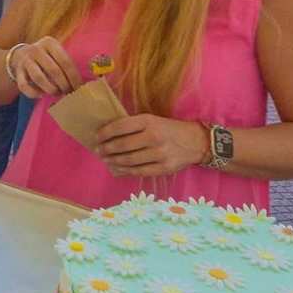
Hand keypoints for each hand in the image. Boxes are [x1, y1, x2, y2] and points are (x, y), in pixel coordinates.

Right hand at [9, 37, 80, 98]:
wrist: (20, 56)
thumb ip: (66, 64)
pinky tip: (42, 94)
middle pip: (53, 70)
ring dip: (50, 89)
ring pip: (39, 77)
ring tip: (56, 93)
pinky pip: (25, 86)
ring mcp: (25, 60)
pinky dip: (34, 93)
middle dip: (63, 85)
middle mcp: (36, 49)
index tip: (78, 88)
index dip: (73, 77)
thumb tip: (80, 84)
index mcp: (50, 43)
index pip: (65, 61)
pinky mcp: (17, 71)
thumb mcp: (55, 53)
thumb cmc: (46, 58)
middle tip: (68, 92)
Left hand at [95, 115, 209, 176]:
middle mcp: (154, 137)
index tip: (96, 137)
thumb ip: (133, 126)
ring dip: (113, 161)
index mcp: (149, 121)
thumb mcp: (153, 120)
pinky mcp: (164, 168)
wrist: (196, 141)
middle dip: (106, 149)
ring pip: (128, 160)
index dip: (105, 133)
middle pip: (122, 145)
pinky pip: (139, 171)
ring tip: (106, 160)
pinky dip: (125, 171)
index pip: (120, 126)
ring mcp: (159, 154)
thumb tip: (108, 135)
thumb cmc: (169, 129)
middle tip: (98, 151)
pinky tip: (117, 169)